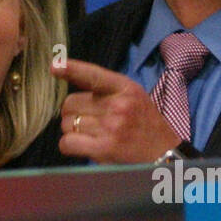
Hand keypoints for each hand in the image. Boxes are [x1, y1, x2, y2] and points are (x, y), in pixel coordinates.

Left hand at [53, 58, 181, 162]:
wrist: (164, 154)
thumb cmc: (145, 124)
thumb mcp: (133, 97)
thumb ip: (107, 90)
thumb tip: (70, 86)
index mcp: (125, 88)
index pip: (93, 75)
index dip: (71, 69)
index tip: (55, 67)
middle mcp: (118, 105)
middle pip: (70, 103)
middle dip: (72, 113)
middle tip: (88, 122)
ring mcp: (111, 127)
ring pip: (67, 124)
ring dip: (72, 131)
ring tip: (91, 136)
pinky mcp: (104, 148)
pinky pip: (68, 143)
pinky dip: (69, 145)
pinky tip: (81, 147)